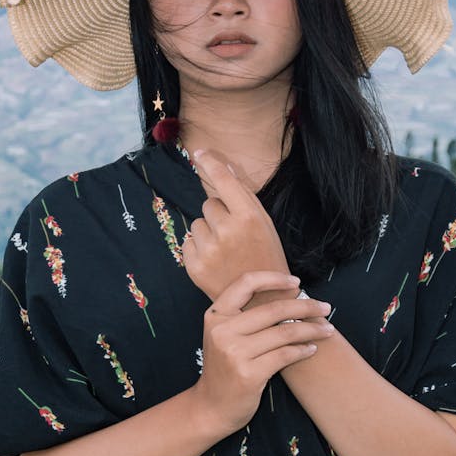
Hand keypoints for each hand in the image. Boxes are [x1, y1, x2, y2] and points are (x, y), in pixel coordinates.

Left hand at [182, 150, 290, 300]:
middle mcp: (227, 230)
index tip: (199, 153)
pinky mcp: (194, 266)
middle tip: (234, 234)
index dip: (211, 163)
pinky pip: (189, 241)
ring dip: (209, 232)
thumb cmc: (267, 257)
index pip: (223, 181)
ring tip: (225, 250)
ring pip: (198, 223)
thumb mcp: (264, 223)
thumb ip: (243, 196)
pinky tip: (215, 261)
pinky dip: (199, 249)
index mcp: (248, 217)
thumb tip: (223, 167)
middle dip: (219, 214)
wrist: (262, 302)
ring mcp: (208, 249)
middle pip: (209, 204)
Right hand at [192, 271, 333, 434]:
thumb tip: (291, 294)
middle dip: (305, 307)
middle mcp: (222, 330)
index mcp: (216, 315)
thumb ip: (245, 316)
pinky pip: (285, 355)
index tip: (296, 282)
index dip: (274, 278)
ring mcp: (235, 353)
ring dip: (311, 330)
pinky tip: (312, 349)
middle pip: (273, 309)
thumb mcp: (223, 335)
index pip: (246, 283)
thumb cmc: (225, 367)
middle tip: (325, 308)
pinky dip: (302, 350)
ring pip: (284, 332)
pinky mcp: (249, 374)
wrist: (211, 407)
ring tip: (327, 329)